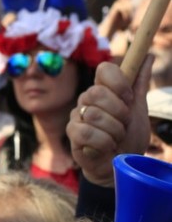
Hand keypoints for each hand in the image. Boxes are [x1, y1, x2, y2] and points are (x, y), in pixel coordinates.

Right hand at [67, 57, 151, 186]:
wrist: (120, 166)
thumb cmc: (128, 138)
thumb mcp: (139, 110)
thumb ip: (140, 83)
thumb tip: (149, 56)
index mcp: (104, 89)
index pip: (105, 69)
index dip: (118, 82)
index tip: (129, 98)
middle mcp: (87, 99)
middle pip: (98, 92)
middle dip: (119, 113)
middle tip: (124, 125)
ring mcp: (78, 115)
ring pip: (95, 115)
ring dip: (114, 132)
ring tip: (116, 139)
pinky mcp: (72, 133)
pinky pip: (87, 132)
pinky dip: (103, 143)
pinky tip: (106, 148)